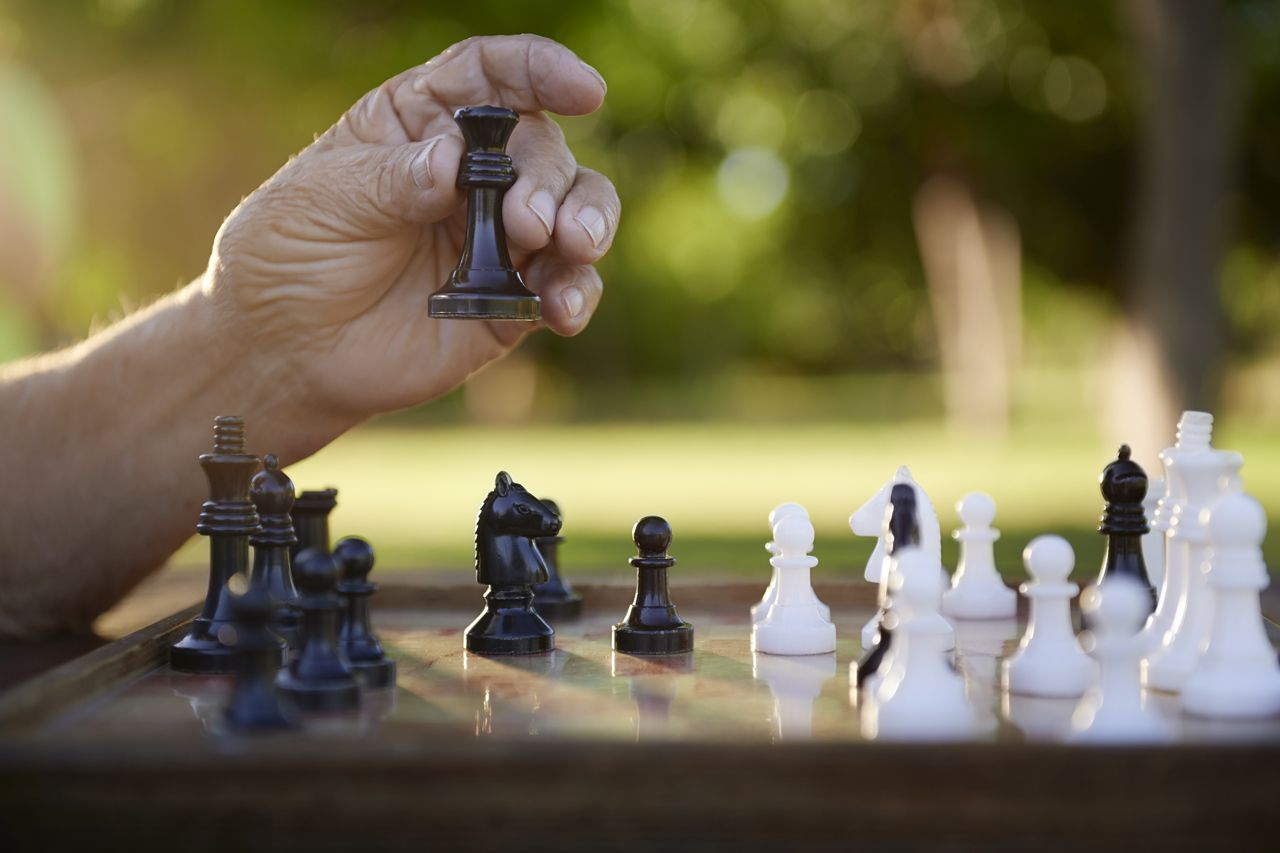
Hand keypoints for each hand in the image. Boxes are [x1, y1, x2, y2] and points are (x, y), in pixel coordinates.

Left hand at [204, 35, 617, 422]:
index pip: (490, 77)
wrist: (286, 352)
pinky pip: (565, 286)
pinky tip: (561, 311)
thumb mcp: (322, 201)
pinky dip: (576, 293)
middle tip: (527, 222)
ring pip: (576, 208)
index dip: (541, 71)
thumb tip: (454, 161)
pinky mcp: (510, 299)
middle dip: (548, 179)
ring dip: (588, 220)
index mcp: (420, 122)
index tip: (583, 89)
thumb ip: (392, 179)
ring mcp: (497, 237)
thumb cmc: (289, 257)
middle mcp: (471, 172)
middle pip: (541, 146)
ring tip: (572, 246)